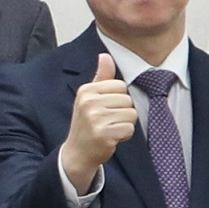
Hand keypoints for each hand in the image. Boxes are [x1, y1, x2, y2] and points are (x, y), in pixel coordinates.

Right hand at [61, 55, 136, 190]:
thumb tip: (105, 55)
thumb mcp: (90, 98)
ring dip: (124, 124)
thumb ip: (101, 77)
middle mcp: (89, 102)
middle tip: (107, 121)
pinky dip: (124, 136)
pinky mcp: (103, 134)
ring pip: (131, 114)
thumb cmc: (87, 123)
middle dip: (123, 112)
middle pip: (128, 100)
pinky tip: (111, 138)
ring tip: (109, 129)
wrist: (77, 152)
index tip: (106, 108)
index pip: (121, 86)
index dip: (118, 99)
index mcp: (86, 90)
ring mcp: (95, 118)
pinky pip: (129, 129)